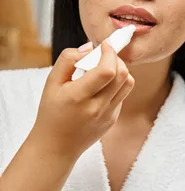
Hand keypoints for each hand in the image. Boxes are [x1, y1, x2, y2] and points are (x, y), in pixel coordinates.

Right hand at [32, 40, 134, 159]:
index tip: (104, 44)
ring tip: (104, 68)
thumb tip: (89, 48)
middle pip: (122, 74)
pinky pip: (122, 95)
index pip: (107, 71)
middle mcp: (97, 107)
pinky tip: (100, 87)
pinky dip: (116, 85)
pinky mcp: (113, 119)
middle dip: (116, 58)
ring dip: (120, 70)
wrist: (56, 146)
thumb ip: (68, 60)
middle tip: (104, 55)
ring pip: (128, 84)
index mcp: (78, 96)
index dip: (110, 53)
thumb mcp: (51, 83)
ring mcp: (108, 115)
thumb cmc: (51, 112)